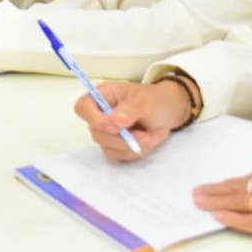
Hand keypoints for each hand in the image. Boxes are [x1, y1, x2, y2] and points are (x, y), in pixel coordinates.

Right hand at [73, 80, 192, 161]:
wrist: (168, 112)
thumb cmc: (155, 100)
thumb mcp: (146, 101)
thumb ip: (130, 110)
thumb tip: (114, 121)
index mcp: (103, 96)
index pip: (83, 108)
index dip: (93, 119)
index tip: (114, 127)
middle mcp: (100, 114)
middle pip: (96, 132)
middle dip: (121, 138)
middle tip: (143, 135)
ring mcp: (107, 132)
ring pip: (107, 147)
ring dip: (130, 146)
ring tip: (148, 137)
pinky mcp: (115, 146)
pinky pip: (118, 155)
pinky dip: (133, 152)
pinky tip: (145, 142)